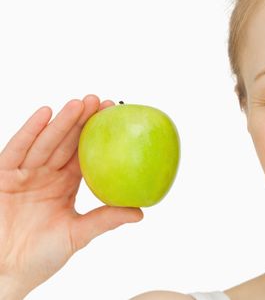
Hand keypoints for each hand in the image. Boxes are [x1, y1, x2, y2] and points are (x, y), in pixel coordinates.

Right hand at [0, 95, 142, 298]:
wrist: (5, 273)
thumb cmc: (40, 256)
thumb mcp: (78, 235)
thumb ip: (104, 220)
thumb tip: (140, 212)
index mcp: (65, 184)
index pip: (85, 154)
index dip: (100, 135)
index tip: (116, 116)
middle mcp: (46, 175)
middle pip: (66, 142)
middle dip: (83, 120)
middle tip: (101, 101)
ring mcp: (24, 173)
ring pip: (45, 142)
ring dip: (62, 122)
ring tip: (80, 103)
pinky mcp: (3, 176)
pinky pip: (16, 150)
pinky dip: (30, 131)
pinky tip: (45, 114)